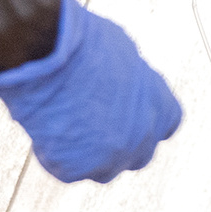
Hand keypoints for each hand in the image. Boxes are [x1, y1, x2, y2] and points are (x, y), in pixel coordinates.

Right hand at [0, 0, 182, 181]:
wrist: (47, 51)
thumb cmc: (82, 42)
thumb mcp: (123, 53)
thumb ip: (131, 81)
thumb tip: (121, 86)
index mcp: (161, 107)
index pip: (166, 125)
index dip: (144, 120)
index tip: (126, 114)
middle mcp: (142, 138)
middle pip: (137, 155)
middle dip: (118, 142)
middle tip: (90, 123)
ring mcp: (110, 158)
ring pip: (102, 169)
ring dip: (86, 152)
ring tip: (63, 119)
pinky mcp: (76, 169)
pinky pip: (65, 168)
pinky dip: (52, 152)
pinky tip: (44, 125)